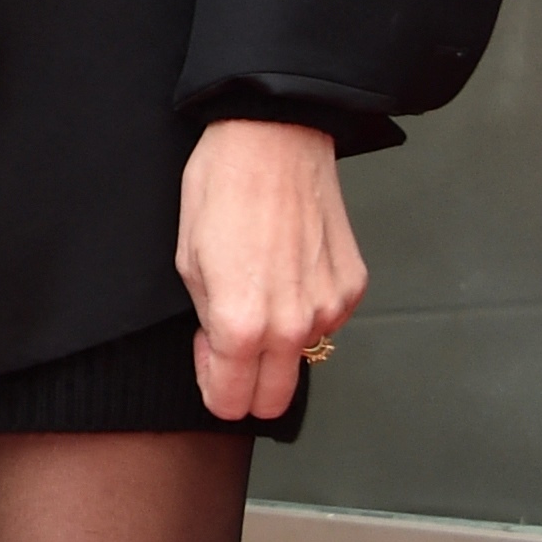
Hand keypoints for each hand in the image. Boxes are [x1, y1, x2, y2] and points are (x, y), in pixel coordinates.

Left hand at [178, 118, 364, 422]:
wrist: (274, 139)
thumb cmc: (222, 188)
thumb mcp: (188, 261)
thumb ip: (208, 322)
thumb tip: (222, 350)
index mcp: (240, 324)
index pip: (230, 402)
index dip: (212, 385)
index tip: (208, 357)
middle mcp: (292, 326)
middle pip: (274, 401)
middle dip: (249, 386)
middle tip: (231, 346)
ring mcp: (329, 308)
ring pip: (303, 356)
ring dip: (280, 339)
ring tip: (261, 285)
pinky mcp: (353, 287)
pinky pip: (327, 319)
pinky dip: (307, 307)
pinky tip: (289, 267)